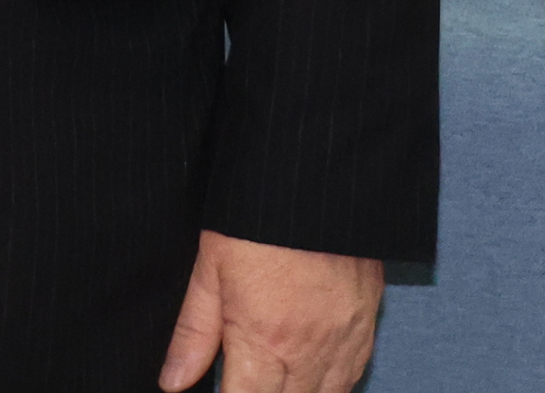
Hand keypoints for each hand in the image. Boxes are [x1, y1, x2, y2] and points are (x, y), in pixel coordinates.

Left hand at [159, 233, 382, 392]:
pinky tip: (314, 376)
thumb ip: (194, 332)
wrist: (318, 173)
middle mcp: (310, 349)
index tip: (226, 385)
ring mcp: (345, 336)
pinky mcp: (369, 317)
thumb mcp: (212, 266)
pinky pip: (355, 372)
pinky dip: (333, 383)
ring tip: (277, 380)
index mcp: (265, 340)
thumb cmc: (259, 214)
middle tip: (248, 380)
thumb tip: (174, 381)